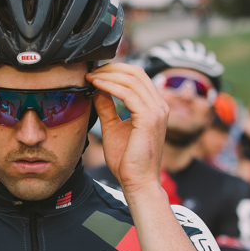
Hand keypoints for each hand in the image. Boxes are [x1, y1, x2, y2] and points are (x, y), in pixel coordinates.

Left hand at [86, 62, 168, 196]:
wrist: (137, 182)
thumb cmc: (127, 160)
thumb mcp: (112, 127)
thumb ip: (107, 106)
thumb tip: (96, 88)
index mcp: (154, 107)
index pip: (137, 77)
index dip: (115, 70)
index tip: (95, 73)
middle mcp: (160, 106)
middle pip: (136, 73)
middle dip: (111, 68)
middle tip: (91, 71)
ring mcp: (157, 111)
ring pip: (131, 80)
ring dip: (108, 75)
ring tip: (90, 77)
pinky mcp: (149, 118)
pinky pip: (127, 94)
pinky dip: (110, 86)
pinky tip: (95, 86)